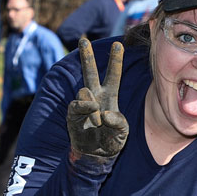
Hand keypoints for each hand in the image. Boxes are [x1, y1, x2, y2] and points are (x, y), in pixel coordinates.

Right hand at [67, 39, 127, 160]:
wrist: (97, 156)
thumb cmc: (112, 141)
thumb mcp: (123, 133)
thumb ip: (118, 123)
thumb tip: (104, 113)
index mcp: (110, 96)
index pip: (113, 75)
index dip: (115, 60)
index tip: (118, 44)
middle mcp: (95, 96)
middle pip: (89, 72)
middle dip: (86, 56)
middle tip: (83, 39)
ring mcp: (83, 104)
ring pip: (84, 90)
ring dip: (92, 104)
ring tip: (98, 119)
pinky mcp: (73, 114)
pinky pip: (76, 105)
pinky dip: (85, 110)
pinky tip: (92, 117)